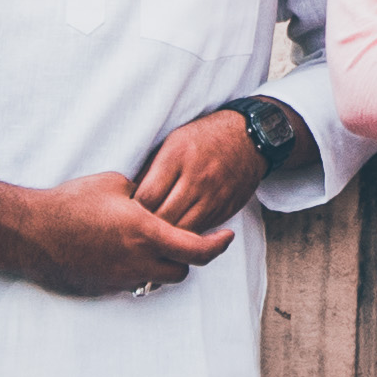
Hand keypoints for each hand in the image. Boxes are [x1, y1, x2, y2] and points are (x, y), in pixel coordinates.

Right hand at [0, 162, 234, 296]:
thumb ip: (144, 194)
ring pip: (158, 280)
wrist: (32, 230)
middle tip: (183, 238)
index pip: (195, 248)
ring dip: (163, 266)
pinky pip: (133, 283)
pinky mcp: (104, 286)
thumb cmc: (72, 201)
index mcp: (144, 231)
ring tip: (153, 246)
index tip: (226, 236)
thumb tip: (153, 198)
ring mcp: (120, 276)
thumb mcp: (115, 183)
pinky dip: (138, 271)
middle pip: (182, 270)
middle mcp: (137, 259)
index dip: (217, 245)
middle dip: (187, 257)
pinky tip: (123, 252)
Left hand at [130, 110, 269, 232]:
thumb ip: (152, 169)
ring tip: (154, 237)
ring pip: (182, 230)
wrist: (248, 139)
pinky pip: (200, 231)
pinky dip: (186, 235)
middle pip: (163, 217)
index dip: (134, 209)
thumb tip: (130, 198)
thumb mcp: (172, 142)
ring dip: (167, 237)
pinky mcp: (225, 209)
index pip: (147, 196)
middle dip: (148, 227)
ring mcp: (213, 196)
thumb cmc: (202, 139)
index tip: (128, 213)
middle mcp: (196, 177)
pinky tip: (176, 235)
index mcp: (177, 156)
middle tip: (138, 230)